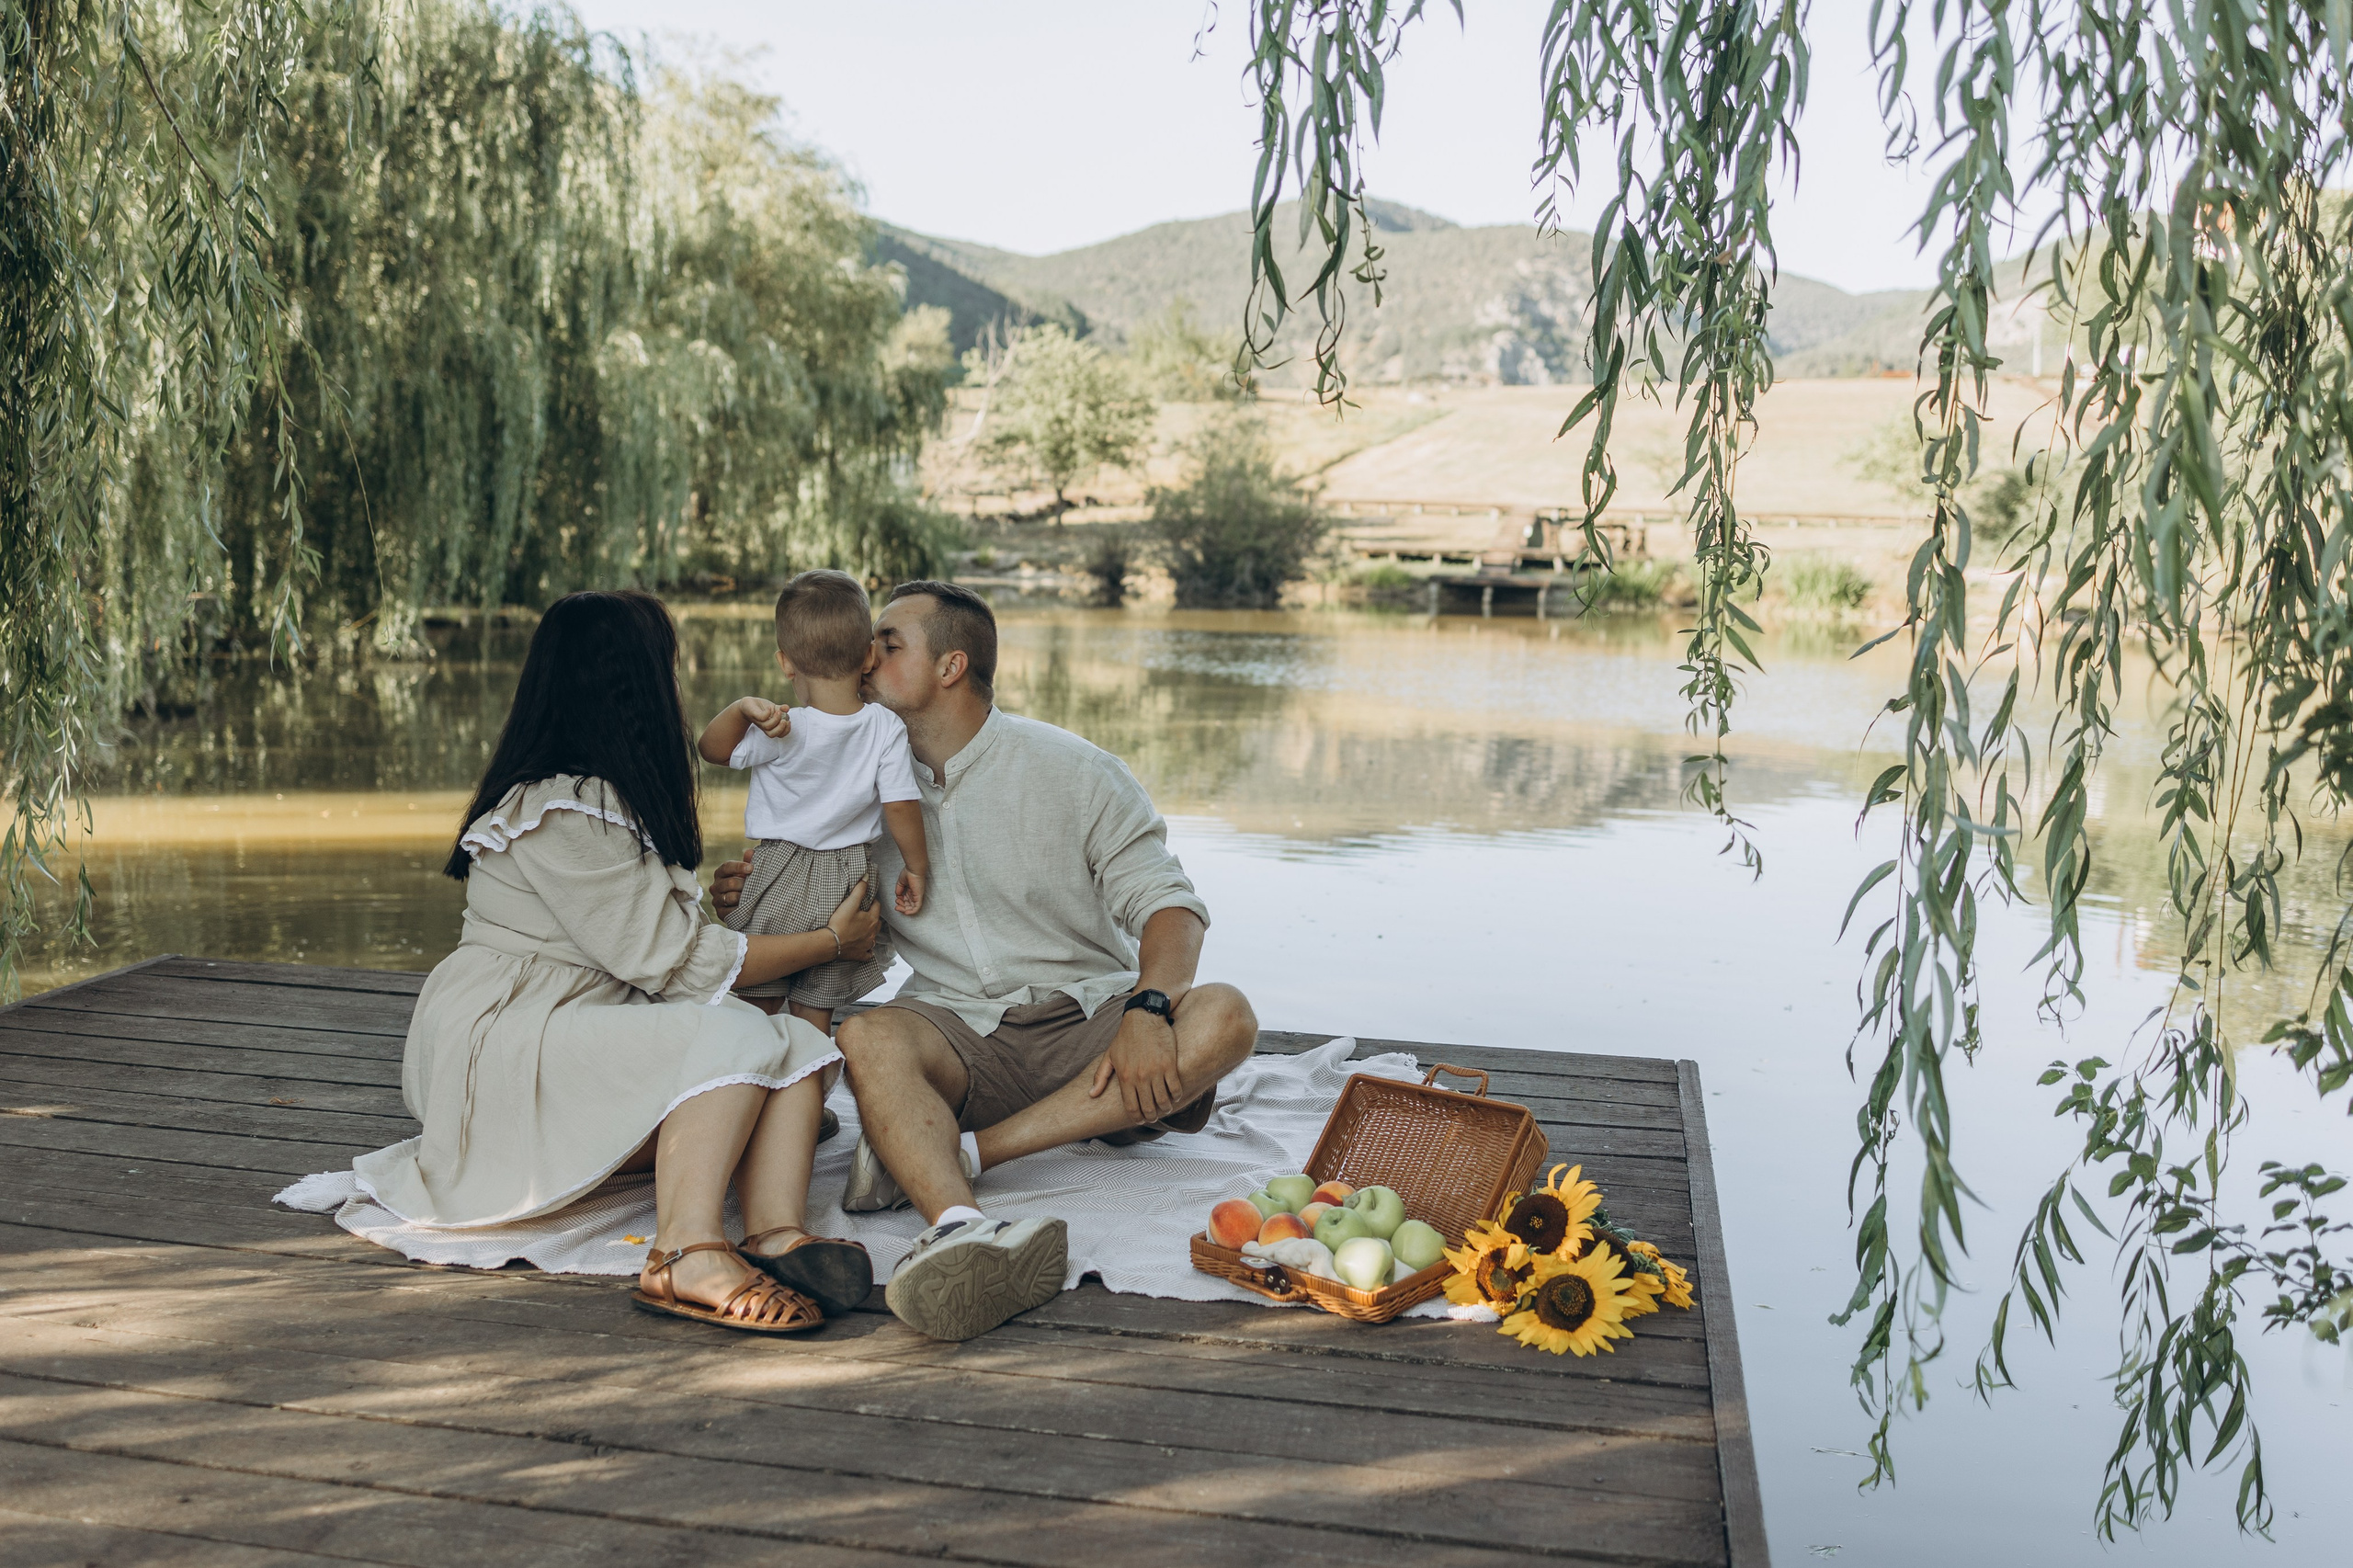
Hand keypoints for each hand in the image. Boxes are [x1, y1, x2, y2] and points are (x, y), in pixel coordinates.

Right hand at [711, 856, 751, 911]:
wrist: (742, 906)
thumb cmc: (744, 884)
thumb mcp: (746, 873)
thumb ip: (748, 862)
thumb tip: (751, 852)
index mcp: (720, 873)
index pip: (726, 867)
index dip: (739, 867)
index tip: (751, 868)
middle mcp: (715, 886)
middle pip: (730, 883)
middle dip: (744, 884)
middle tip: (756, 886)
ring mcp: (716, 900)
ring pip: (730, 897)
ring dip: (744, 897)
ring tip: (752, 897)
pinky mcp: (720, 913)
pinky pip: (730, 911)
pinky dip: (740, 909)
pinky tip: (748, 907)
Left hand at [741, 696, 790, 738]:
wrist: (747, 704)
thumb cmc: (762, 708)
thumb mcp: (774, 708)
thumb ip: (781, 709)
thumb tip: (787, 708)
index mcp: (772, 726)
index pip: (780, 734)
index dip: (786, 730)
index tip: (789, 722)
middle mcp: (765, 726)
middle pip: (772, 734)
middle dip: (781, 728)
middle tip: (784, 720)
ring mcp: (759, 721)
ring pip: (767, 727)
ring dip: (775, 720)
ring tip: (777, 711)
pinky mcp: (754, 714)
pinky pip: (761, 717)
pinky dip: (767, 713)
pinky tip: (769, 707)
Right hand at [827, 878, 880, 960]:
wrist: (831, 943)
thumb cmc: (840, 922)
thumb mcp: (850, 903)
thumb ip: (859, 889)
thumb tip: (866, 877)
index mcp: (871, 919)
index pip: (877, 907)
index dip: (872, 902)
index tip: (868, 901)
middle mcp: (872, 933)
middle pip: (877, 923)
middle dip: (873, 918)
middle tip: (866, 914)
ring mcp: (867, 945)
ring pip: (874, 938)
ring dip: (871, 933)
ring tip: (865, 929)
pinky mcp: (860, 955)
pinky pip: (867, 954)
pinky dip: (867, 951)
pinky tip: (864, 948)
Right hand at [895, 869, 925, 915]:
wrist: (913, 869)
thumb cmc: (909, 873)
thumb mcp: (901, 883)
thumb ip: (899, 890)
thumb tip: (897, 896)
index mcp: (911, 891)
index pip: (906, 900)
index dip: (900, 902)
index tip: (896, 900)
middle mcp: (915, 894)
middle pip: (909, 905)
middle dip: (901, 907)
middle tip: (896, 906)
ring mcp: (917, 896)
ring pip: (912, 908)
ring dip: (904, 910)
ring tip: (898, 908)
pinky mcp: (919, 897)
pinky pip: (917, 908)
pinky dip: (911, 912)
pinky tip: (905, 912)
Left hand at [1089, 1003, 1183, 1124]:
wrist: (1143, 1018)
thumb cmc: (1125, 1037)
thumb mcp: (1109, 1056)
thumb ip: (1100, 1077)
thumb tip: (1092, 1094)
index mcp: (1125, 1077)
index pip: (1131, 1107)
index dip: (1137, 1117)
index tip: (1140, 1120)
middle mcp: (1140, 1077)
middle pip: (1148, 1107)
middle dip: (1151, 1116)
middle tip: (1153, 1116)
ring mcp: (1155, 1071)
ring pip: (1163, 1100)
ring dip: (1165, 1108)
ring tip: (1165, 1108)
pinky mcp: (1169, 1064)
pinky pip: (1175, 1087)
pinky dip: (1176, 1096)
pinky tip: (1174, 1096)